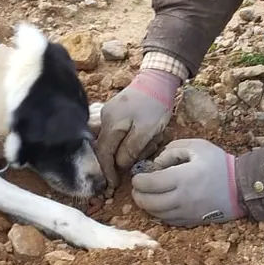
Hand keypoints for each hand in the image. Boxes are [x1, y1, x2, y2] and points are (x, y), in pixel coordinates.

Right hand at [93, 68, 181, 184]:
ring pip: (115, 140)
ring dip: (128, 148)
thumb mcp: (147, 130)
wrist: (159, 78)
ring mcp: (109, 113)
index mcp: (111, 124)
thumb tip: (120, 164)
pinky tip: (145, 137)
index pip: (104, 153)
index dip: (108, 171)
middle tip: (137, 164)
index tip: (113, 185)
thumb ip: (131, 149)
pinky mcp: (117, 111)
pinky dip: (130, 139)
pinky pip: (119, 131)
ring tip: (148, 145)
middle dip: (120, 160)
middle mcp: (105, 118)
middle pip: (107, 148)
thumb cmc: (155, 105)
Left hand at [130, 138, 243, 225]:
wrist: (242, 187)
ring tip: (146, 196)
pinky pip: (168, 221)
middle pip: (149, 202)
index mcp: (182, 178)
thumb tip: (156, 164)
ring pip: (156, 214)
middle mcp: (182, 198)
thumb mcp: (198, 146)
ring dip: (146, 206)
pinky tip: (160, 205)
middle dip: (138, 195)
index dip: (138, 181)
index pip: (149, 184)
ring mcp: (187, 212)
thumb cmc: (219, 164)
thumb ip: (173, 149)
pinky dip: (159, 214)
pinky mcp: (192, 221)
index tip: (137, 176)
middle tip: (138, 188)